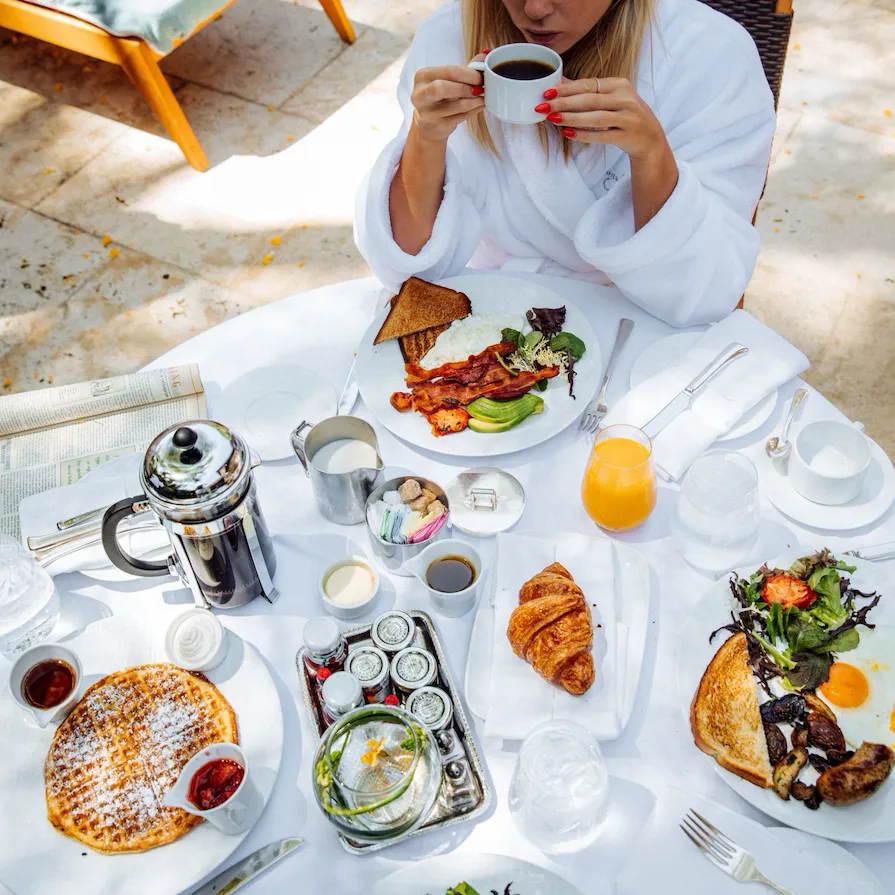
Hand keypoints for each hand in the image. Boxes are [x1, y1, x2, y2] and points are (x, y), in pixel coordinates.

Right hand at [409, 52, 487, 142]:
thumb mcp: (447, 79)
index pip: (449, 71)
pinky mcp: (438, 126)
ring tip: (483, 97)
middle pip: (444, 88)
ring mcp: (428, 113)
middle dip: (467, 87)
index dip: (469, 73)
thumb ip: (465, 68)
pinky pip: (460, 117)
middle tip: (481, 88)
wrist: (429, 124)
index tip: (482, 76)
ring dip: (474, 101)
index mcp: (422, 76)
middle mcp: (420, 94)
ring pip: (456, 105)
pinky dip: (473, 111)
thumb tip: (486, 54)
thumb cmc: (440, 96)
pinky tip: (479, 106)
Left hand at [535, 77, 670, 162]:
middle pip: (589, 100)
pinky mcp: (627, 135)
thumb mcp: (611, 98)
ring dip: (571, 118)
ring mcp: (628, 117)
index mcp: (620, 85)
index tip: (546, 92)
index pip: (588, 84)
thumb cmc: (625, 115)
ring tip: (552, 119)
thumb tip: (560, 82)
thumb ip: (588, 90)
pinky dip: (583, 134)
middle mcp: (625, 98)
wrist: (650, 138)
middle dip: (563, 103)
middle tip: (542, 107)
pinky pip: (601, 135)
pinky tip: (568, 133)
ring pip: (595, 117)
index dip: (566, 88)